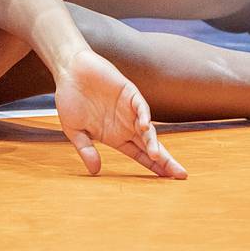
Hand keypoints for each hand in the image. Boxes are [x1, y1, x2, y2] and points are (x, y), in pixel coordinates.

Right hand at [54, 49, 187, 178]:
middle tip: (180, 175)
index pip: (139, 155)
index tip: (166, 180)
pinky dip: (143, 116)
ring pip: (147, 130)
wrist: (69, 70)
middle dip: (165, 160)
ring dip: (153, 143)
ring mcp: (129, 110)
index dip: (152, 167)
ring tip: (158, 156)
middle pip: (149, 146)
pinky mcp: (129, 93)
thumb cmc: (70, 98)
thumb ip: (85, 149)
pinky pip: (140, 107)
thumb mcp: (74, 129)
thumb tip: (95, 171)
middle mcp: (126, 125)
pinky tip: (145, 127)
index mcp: (115, 136)